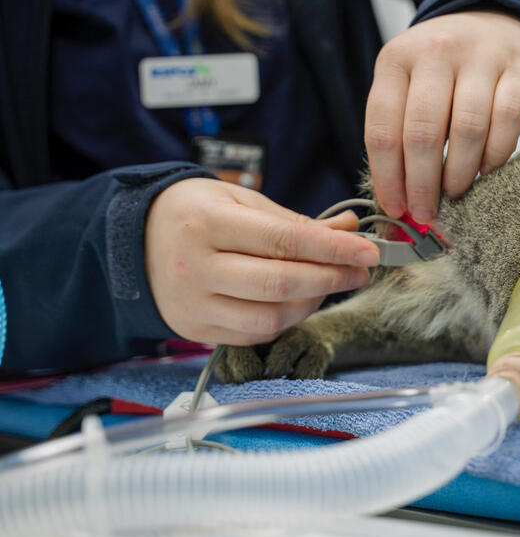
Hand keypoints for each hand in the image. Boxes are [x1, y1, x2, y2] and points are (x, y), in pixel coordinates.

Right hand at [145, 178, 379, 345]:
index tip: (368, 251)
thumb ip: (295, 220)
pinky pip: (254, 335)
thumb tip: (349, 230)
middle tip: (360, 270)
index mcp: (207, 223)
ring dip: (311, 304)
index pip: (284, 241)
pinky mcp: (195, 330)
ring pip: (270, 318)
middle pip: (281, 284)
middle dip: (331, 279)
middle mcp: (196, 266)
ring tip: (327, 284)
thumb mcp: (240, 201)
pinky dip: (285, 321)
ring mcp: (193, 304)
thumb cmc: (194, 214)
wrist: (134, 240)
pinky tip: (297, 301)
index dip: (334, 249)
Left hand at [365, 10, 519, 222]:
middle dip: (423, 184)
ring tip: (456, 193)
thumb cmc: (444, 70)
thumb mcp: (408, 83)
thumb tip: (397, 200)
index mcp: (396, 60)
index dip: (388, 178)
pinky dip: (496, 155)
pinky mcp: (519, 69)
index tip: (396, 208)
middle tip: (427, 212)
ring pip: (467, 129)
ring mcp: (480, 58)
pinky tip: (486, 170)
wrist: (496, 23)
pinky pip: (508, 121)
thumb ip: (399, 130)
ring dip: (460, 173)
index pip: (383, 129)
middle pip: (423, 133)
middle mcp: (435, 52)